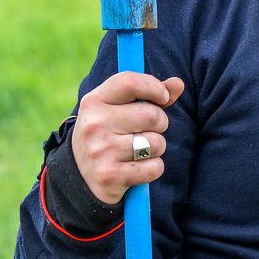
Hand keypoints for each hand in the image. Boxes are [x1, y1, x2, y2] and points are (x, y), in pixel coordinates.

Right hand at [71, 72, 184, 204]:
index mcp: (93, 101)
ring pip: (156, 143)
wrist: (80, 176)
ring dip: (156, 148)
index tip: (163, 97)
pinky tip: (137, 169)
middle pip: (152, 115)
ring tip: (140, 151)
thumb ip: (149, 95)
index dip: (154, 87)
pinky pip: (155, 168)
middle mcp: (94, 124)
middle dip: (160, 123)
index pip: (130, 82)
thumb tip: (178, 84)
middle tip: (148, 130)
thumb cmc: (108, 134)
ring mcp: (101, 151)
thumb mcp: (118, 109)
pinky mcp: (110, 176)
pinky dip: (153, 169)